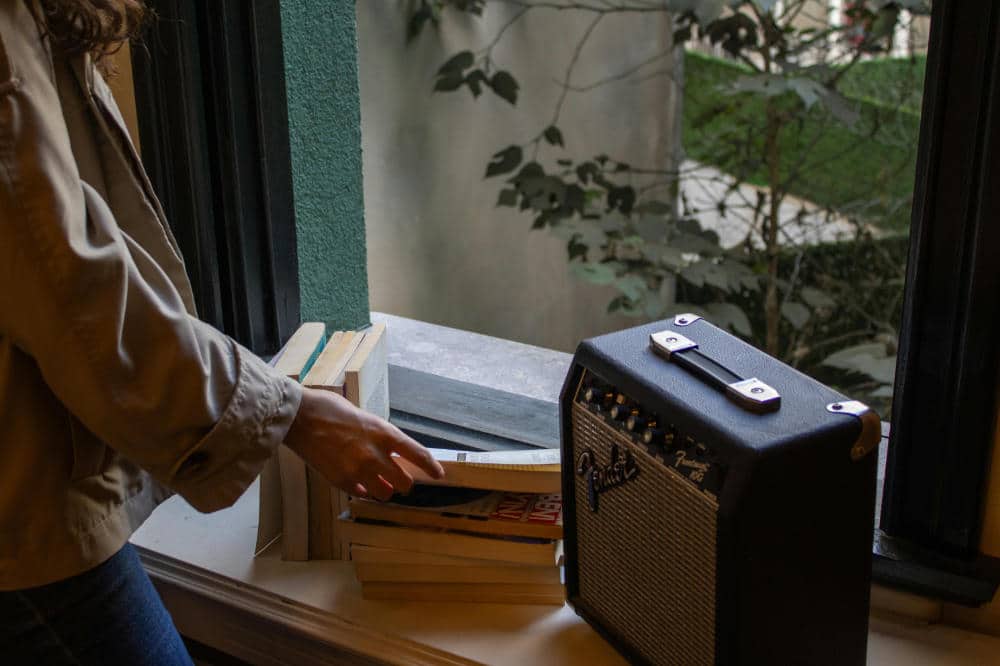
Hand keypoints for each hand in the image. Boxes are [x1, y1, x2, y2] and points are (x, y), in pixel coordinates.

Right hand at [283, 387, 443, 500]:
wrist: (300, 417)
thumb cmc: (330, 409)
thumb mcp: (364, 418)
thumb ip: (380, 438)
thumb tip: (390, 454)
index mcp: (384, 432)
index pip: (417, 453)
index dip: (431, 466)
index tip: (439, 474)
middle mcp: (376, 454)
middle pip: (405, 481)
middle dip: (404, 482)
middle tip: (398, 479)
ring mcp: (359, 469)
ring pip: (385, 492)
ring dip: (384, 489)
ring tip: (378, 482)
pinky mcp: (342, 481)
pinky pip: (363, 493)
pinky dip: (364, 490)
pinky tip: (359, 482)